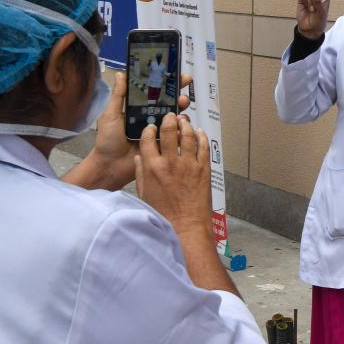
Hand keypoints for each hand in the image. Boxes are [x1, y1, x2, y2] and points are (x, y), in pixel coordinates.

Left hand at [63, 71, 190, 190]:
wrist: (110, 165)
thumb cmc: (108, 139)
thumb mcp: (111, 114)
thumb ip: (118, 95)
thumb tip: (121, 73)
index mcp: (139, 109)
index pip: (156, 93)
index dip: (167, 84)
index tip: (178, 75)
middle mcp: (151, 118)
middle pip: (170, 103)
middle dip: (179, 95)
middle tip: (183, 93)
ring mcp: (159, 132)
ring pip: (176, 118)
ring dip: (181, 112)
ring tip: (180, 111)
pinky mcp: (164, 145)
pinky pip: (177, 135)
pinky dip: (182, 130)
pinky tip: (182, 126)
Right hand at [135, 113, 212, 234]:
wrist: (185, 227)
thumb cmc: (163, 214)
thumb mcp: (144, 194)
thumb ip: (141, 173)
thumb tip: (139, 158)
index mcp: (152, 168)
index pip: (147, 139)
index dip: (148, 129)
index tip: (151, 126)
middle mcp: (170, 163)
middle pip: (168, 132)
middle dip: (169, 120)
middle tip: (170, 116)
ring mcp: (189, 164)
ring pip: (188, 135)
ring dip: (185, 125)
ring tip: (184, 120)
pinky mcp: (204, 169)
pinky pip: (203, 147)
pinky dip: (201, 137)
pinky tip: (199, 132)